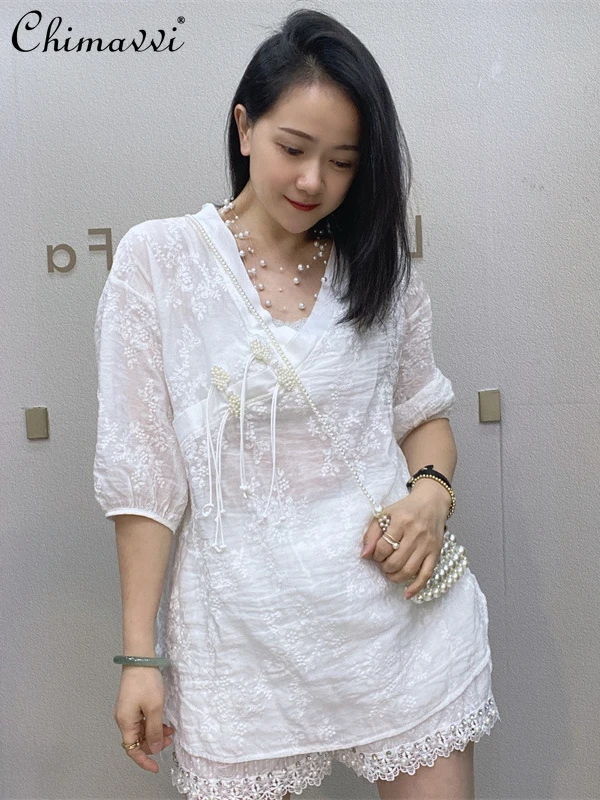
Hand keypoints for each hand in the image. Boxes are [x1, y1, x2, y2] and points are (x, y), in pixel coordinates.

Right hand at [114, 666, 174, 773]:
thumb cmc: (145, 681)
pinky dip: (152, 723)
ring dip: (154, 733)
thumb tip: (153, 748)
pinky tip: (163, 720)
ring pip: (140, 730)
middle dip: (153, 744)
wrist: (140, 658)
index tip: (155, 767)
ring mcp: (127, 710)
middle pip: (137, 741)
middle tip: (170, 740)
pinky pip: (141, 720)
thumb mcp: (154, 708)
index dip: (144, 760)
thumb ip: (154, 731)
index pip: (132, 750)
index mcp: (125, 722)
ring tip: (170, 730)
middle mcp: (123, 718)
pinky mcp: (132, 703)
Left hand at [360, 480, 450, 598]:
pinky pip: (426, 574)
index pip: (383, 547)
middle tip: (383, 563)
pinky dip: (416, 587)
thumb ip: (372, 533)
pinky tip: (407, 593)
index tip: (375, 553)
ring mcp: (427, 545)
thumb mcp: (385, 514)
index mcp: (402, 521)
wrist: (432, 502)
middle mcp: (416, 533)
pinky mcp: (436, 553)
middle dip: (385, 567)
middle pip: (396, 561)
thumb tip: (364, 555)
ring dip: (395, 577)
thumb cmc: (405, 509)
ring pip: (409, 570)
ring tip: (390, 572)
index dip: (375, 555)